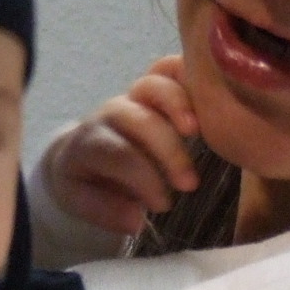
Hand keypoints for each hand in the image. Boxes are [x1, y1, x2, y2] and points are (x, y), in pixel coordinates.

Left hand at [41, 56, 199, 235]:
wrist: (78, 150)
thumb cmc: (85, 178)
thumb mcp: (79, 200)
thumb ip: (106, 211)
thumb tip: (136, 221)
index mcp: (90, 141)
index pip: (119, 154)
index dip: (145, 178)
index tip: (164, 205)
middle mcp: (111, 113)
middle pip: (141, 120)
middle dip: (168, 151)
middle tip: (189, 184)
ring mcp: (133, 95)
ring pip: (154, 84)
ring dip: (179, 105)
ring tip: (198, 132)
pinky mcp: (153, 87)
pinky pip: (170, 68)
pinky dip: (190, 76)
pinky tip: (211, 99)